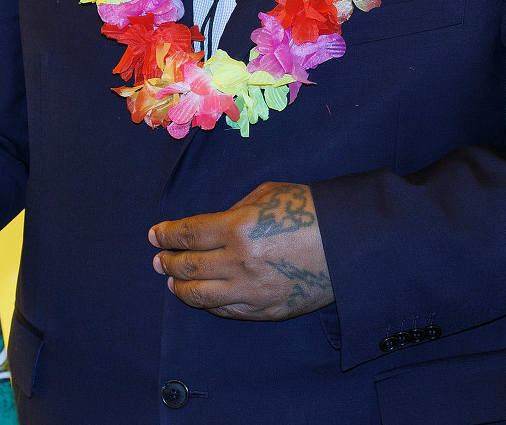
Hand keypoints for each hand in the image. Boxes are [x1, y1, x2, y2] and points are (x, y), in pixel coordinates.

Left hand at [149, 181, 333, 320]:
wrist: (351, 242)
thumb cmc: (309, 209)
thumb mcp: (266, 194)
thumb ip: (234, 210)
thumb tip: (210, 227)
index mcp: (238, 228)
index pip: (188, 235)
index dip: (166, 235)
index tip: (154, 235)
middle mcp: (240, 263)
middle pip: (189, 268)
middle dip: (167, 261)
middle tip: (157, 258)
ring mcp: (254, 292)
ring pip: (202, 297)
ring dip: (180, 288)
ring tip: (171, 281)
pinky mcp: (268, 310)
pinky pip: (228, 312)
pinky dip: (209, 305)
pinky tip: (202, 297)